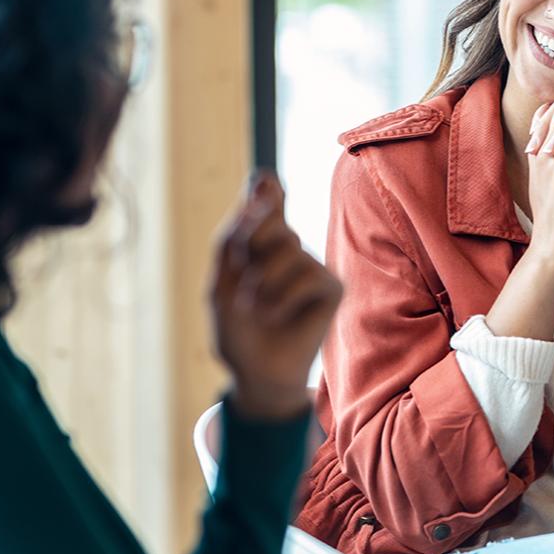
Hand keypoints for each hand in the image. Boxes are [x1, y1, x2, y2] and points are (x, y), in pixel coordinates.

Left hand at [209, 172, 342, 421]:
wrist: (254, 373)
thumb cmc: (236, 329)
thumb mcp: (221, 280)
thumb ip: (233, 234)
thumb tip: (260, 182)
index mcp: (259, 242)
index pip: (266, 198)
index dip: (265, 188)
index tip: (262, 181)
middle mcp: (289, 248)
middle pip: (271, 219)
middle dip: (249, 244)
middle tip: (242, 274)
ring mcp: (312, 265)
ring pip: (289, 246)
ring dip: (262, 280)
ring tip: (255, 308)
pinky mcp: (332, 287)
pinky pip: (308, 274)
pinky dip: (283, 297)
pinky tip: (275, 316)